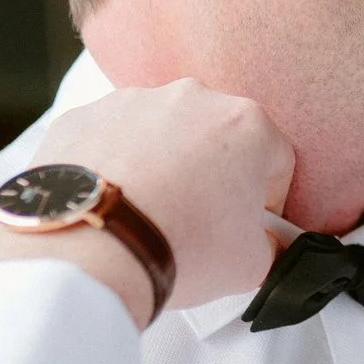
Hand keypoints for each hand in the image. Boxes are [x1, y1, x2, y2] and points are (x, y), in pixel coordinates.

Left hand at [0, 80, 294, 325]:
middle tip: (199, 223)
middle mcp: (193, 98)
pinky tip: (113, 203)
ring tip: (150, 215)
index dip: (267, 202)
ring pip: (163, 132)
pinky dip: (115, 163)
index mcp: (247, 125)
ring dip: (164, 164)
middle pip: (219, 139)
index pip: (277, 162)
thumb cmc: (176, 248)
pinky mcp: (86, 115)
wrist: (88, 253)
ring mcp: (135, 101)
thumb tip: (272, 246)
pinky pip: (112, 137)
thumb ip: (273, 247)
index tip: (250, 227)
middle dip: (214, 175)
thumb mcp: (251, 265)